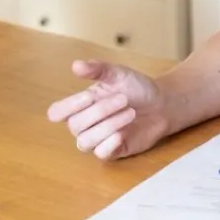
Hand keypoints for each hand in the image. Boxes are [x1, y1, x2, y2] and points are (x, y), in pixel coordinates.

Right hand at [45, 60, 171, 160]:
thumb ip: (98, 70)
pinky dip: (110, 144)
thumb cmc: (136, 88)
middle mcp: (84, 125)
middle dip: (100, 111)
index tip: (90, 96)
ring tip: (130, 112)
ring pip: (85, 141)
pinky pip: (101, 154)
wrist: (162, 104)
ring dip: (108, 126)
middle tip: (123, 99)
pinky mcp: (112, 151)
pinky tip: (123, 133)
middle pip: (75, 125)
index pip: (56, 113)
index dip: (68, 107)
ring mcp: (97, 139)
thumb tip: (76, 65)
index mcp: (80, 105)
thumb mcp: (118, 74)